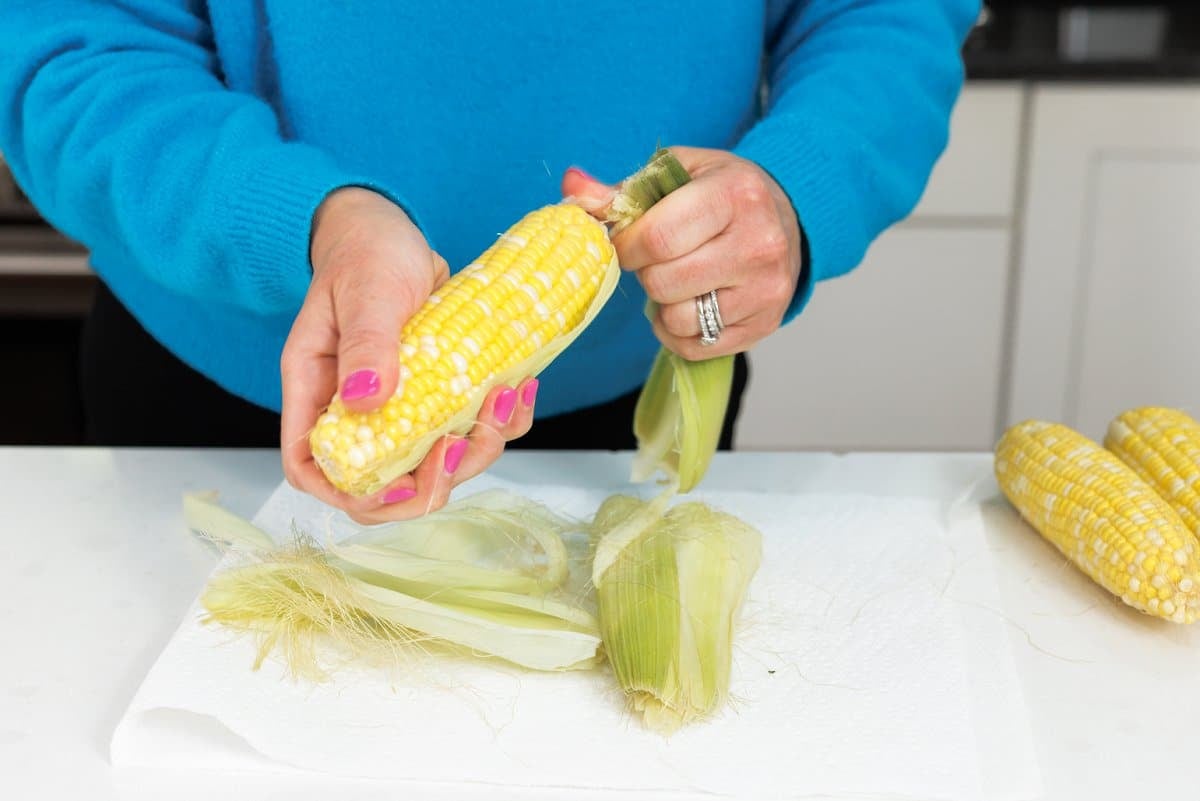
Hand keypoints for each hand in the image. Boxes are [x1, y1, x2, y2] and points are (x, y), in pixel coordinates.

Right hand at [279, 187, 537, 523]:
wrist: (394, 231)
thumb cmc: (366, 253)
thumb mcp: (366, 291)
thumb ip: (366, 343)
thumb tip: (365, 398)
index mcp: (318, 391)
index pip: (316, 468)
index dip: (353, 493)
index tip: (402, 486)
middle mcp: (357, 410)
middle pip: (384, 482)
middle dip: (429, 482)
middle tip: (462, 444)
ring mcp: (402, 407)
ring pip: (436, 463)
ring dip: (476, 449)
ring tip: (501, 400)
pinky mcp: (442, 394)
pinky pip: (473, 428)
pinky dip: (502, 420)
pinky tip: (519, 386)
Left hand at [562, 146, 802, 359]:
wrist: (786, 220)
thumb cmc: (722, 193)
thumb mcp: (678, 175)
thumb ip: (622, 189)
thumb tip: (572, 187)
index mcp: (735, 194)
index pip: (660, 237)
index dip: (627, 246)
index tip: (626, 243)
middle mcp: (759, 243)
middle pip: (665, 281)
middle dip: (646, 272)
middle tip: (656, 260)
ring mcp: (766, 290)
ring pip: (679, 319)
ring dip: (663, 304)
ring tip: (677, 280)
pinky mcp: (764, 325)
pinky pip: (695, 345)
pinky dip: (678, 331)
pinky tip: (688, 304)